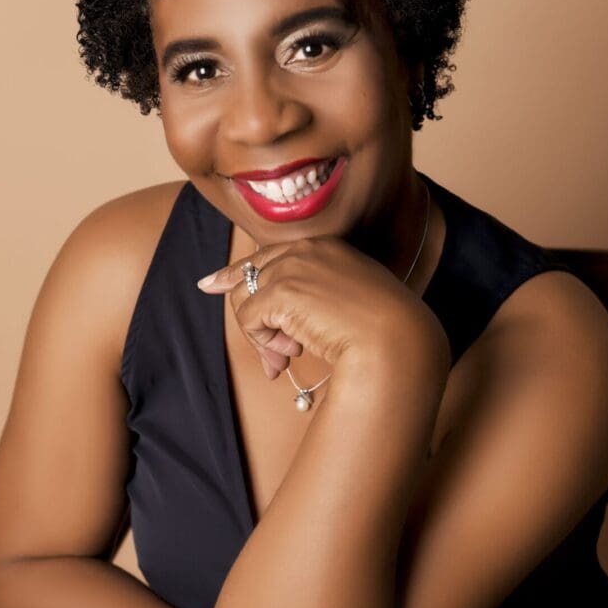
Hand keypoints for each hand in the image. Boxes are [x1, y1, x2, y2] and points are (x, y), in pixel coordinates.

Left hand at [196, 235, 446, 377]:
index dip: (234, 273)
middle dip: (255, 322)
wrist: (396, 340)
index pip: (266, 256)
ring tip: (288, 359)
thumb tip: (276, 328)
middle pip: (248, 280)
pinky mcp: (282, 291)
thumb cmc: (383, 331)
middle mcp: (304, 249)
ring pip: (245, 301)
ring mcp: (292, 267)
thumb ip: (313, 301)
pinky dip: (263, 343)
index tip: (211, 284)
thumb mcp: (347, 303)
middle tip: (275, 360)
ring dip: (262, 338)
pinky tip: (290, 354)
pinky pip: (249, 320)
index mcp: (324, 246)